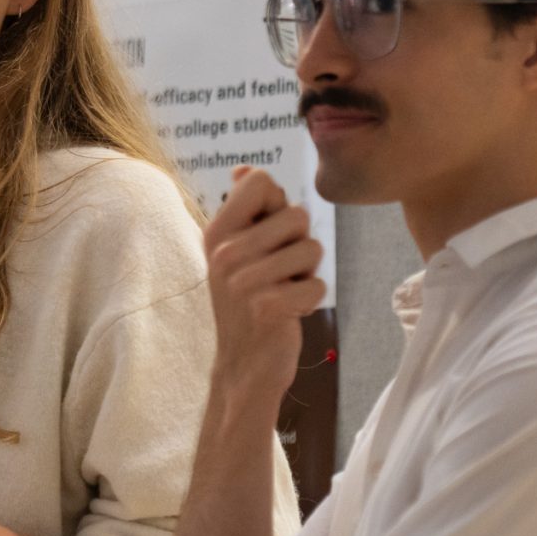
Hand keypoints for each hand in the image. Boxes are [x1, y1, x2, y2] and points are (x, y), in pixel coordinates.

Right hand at [204, 166, 324, 405]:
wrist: (243, 365)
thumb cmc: (247, 303)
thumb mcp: (236, 252)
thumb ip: (244, 210)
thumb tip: (244, 170)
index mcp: (218, 232)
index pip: (261, 182)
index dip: (278, 204)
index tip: (269, 235)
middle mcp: (226, 253)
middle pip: (297, 214)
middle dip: (299, 243)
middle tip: (278, 272)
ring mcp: (245, 281)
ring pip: (312, 249)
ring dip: (307, 274)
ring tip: (283, 291)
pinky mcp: (268, 307)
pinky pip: (318, 285)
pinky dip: (311, 301)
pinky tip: (290, 312)